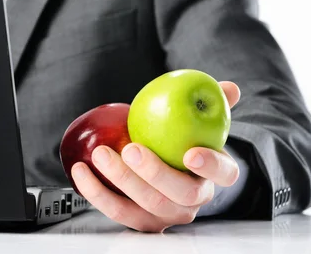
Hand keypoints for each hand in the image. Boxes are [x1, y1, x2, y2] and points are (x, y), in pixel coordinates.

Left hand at [71, 81, 240, 232]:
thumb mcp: (202, 120)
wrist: (165, 165)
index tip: (191, 153)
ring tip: (100, 155)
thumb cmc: (184, 139)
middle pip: (181, 195)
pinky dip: (97, 194)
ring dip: (121, 182)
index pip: (225, 174)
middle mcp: (194, 200)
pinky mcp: (142, 222)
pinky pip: (119, 213)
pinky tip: (82, 171)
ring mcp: (168, 215)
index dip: (211, 166)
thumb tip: (229, 87)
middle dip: (155, 174)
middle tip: (131, 149)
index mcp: (215, 174)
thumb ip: (215, 102)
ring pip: (147, 207)